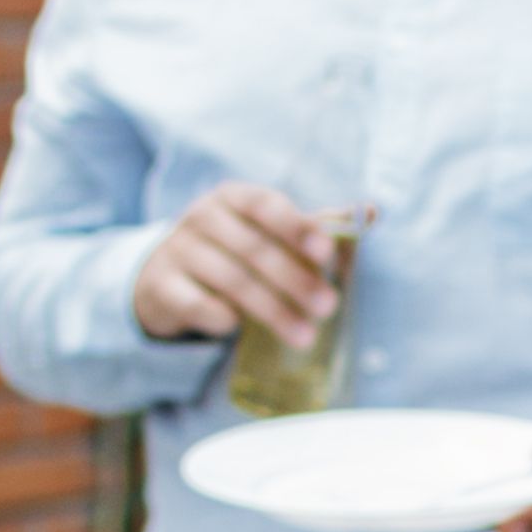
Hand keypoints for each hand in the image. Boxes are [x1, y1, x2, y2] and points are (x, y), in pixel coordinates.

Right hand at [134, 185, 346, 349]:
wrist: (164, 277)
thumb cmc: (230, 250)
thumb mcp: (265, 232)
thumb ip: (312, 226)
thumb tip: (371, 212)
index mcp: (231, 197)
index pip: (266, 205)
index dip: (297, 228)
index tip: (327, 255)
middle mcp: (200, 217)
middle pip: (254, 249)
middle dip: (295, 280)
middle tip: (328, 307)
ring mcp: (177, 251)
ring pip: (231, 281)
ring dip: (272, 310)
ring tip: (304, 334)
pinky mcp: (160, 288)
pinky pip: (197, 305)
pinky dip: (221, 318)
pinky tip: (238, 330)